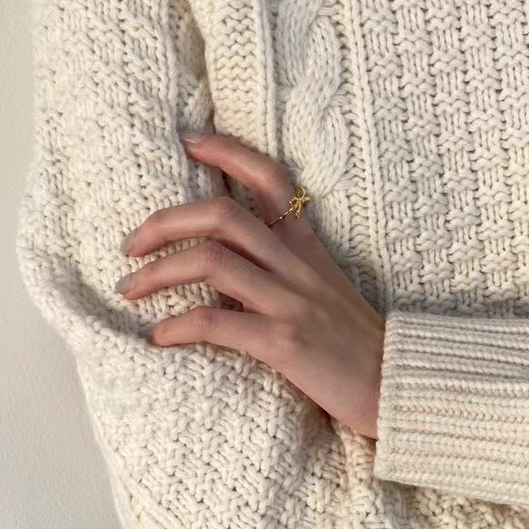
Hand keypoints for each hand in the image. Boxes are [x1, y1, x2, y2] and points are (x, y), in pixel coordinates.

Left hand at [116, 130, 384, 438]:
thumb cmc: (356, 346)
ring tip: (130, 289)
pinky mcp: (284, 341)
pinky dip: (177, 326)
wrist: (399, 387)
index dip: (228, 151)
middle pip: (221, 215)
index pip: (271, 178)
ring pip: (210, 261)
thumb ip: (284, 269)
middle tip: (130, 245)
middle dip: (164, 222)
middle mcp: (296, 265)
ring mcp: (290, 301)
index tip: (188, 142)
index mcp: (307, 247)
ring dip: (157, 272)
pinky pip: (216, 322)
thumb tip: (224, 263)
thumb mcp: (326, 290)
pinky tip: (158, 337)